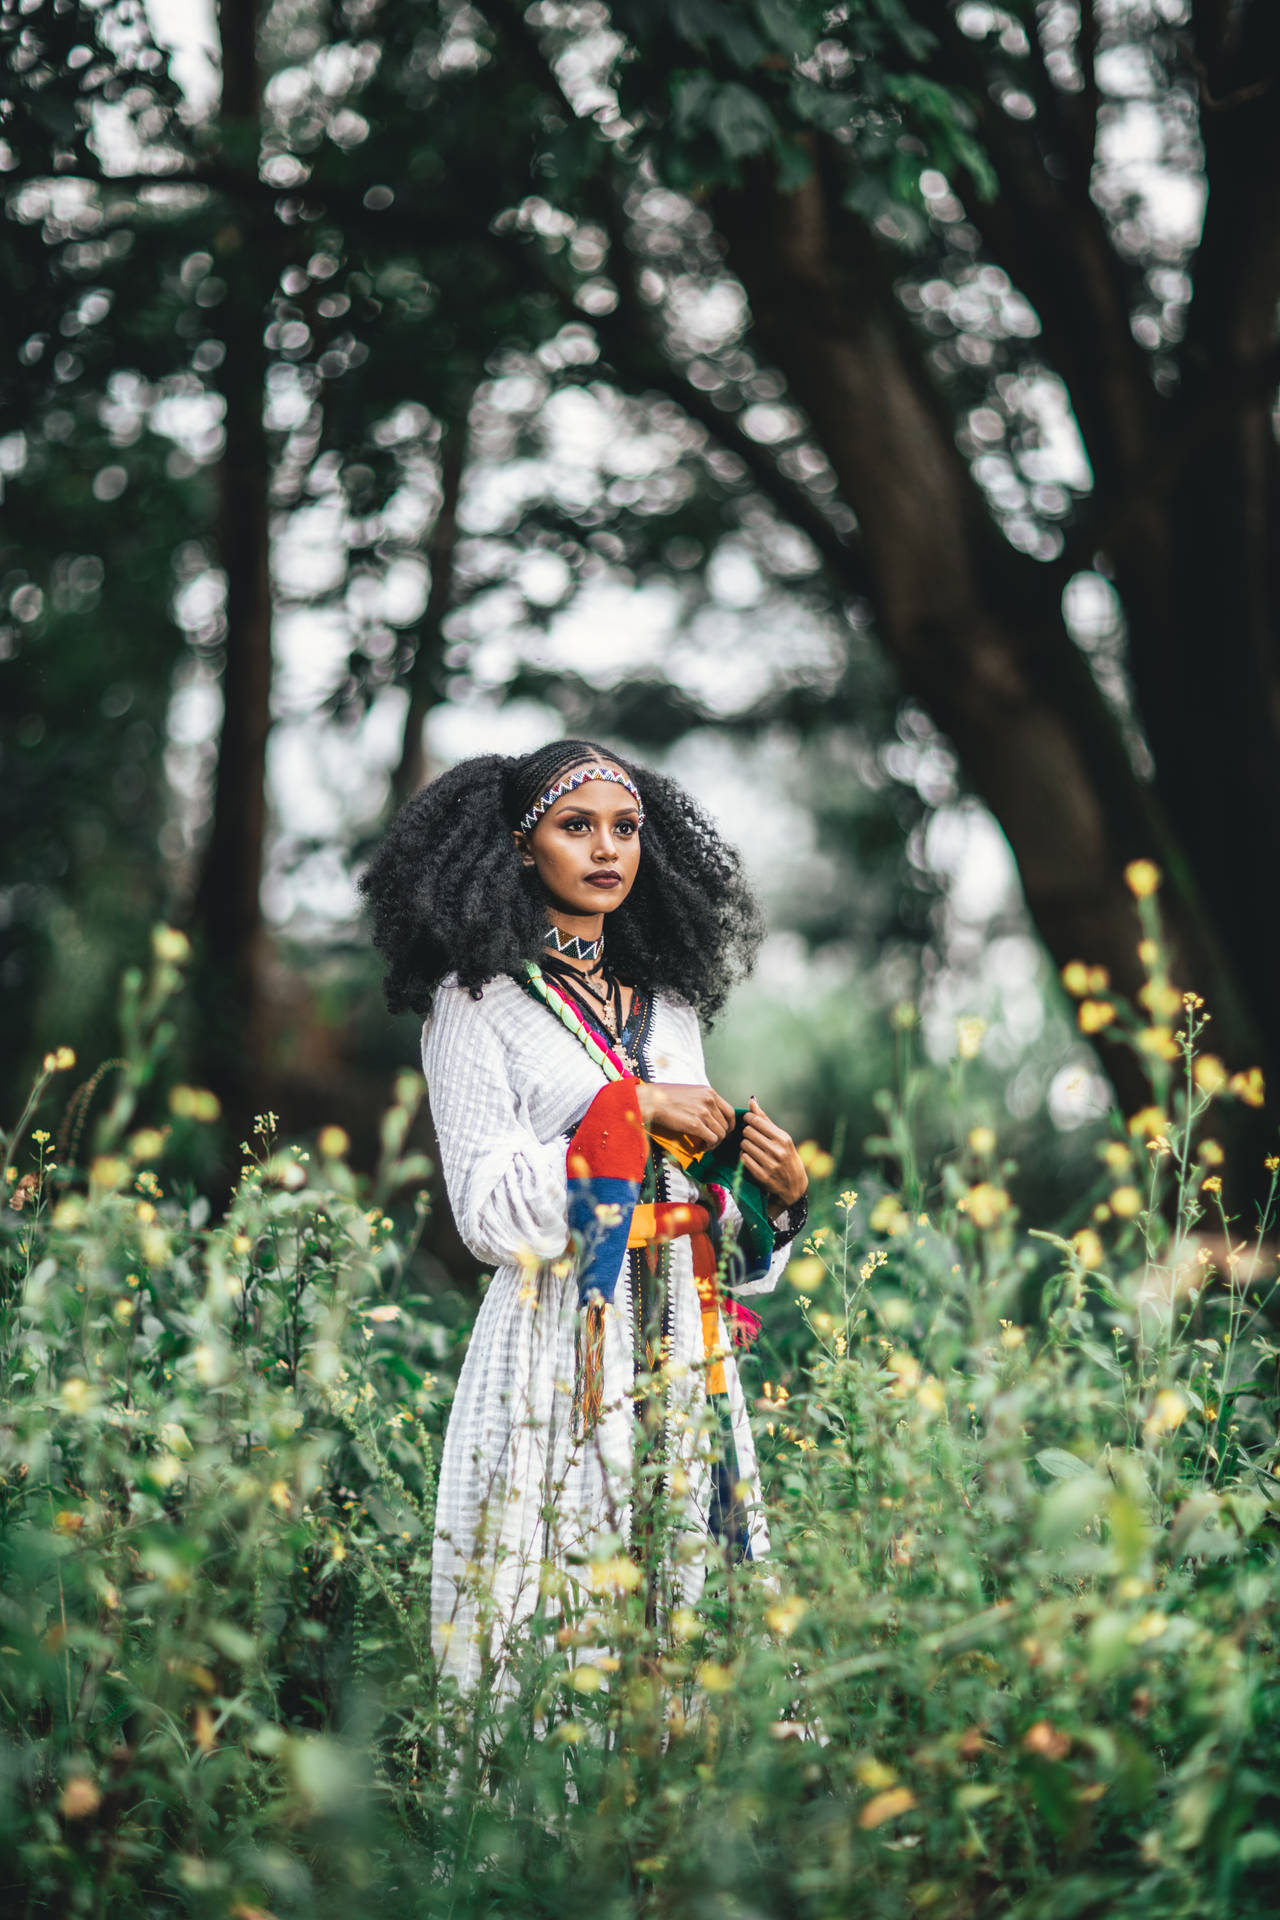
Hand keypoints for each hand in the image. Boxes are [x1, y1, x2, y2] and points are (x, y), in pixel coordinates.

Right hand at [636, 1081, 735, 1151]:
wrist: (652, 1100)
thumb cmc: (665, 1097)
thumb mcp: (690, 1092)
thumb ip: (702, 1101)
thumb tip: (709, 1115)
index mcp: (709, 1092)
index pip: (730, 1111)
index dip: (729, 1125)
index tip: (723, 1131)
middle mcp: (709, 1101)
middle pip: (726, 1125)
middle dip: (720, 1136)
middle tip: (710, 1141)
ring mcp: (704, 1112)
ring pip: (720, 1134)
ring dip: (714, 1143)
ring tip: (704, 1145)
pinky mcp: (696, 1124)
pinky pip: (712, 1139)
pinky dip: (708, 1146)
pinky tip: (700, 1147)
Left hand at [741, 1096, 807, 1210]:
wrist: (794, 1185)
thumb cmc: (787, 1156)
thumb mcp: (781, 1137)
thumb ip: (765, 1120)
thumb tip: (752, 1101)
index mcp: (783, 1138)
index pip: (757, 1121)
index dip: (748, 1119)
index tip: (747, 1120)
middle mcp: (777, 1150)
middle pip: (748, 1132)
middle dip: (746, 1132)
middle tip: (749, 1136)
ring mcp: (770, 1164)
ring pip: (744, 1145)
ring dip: (744, 1145)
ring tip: (750, 1147)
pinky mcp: (762, 1176)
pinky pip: (744, 1159)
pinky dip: (744, 1156)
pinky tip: (750, 1157)